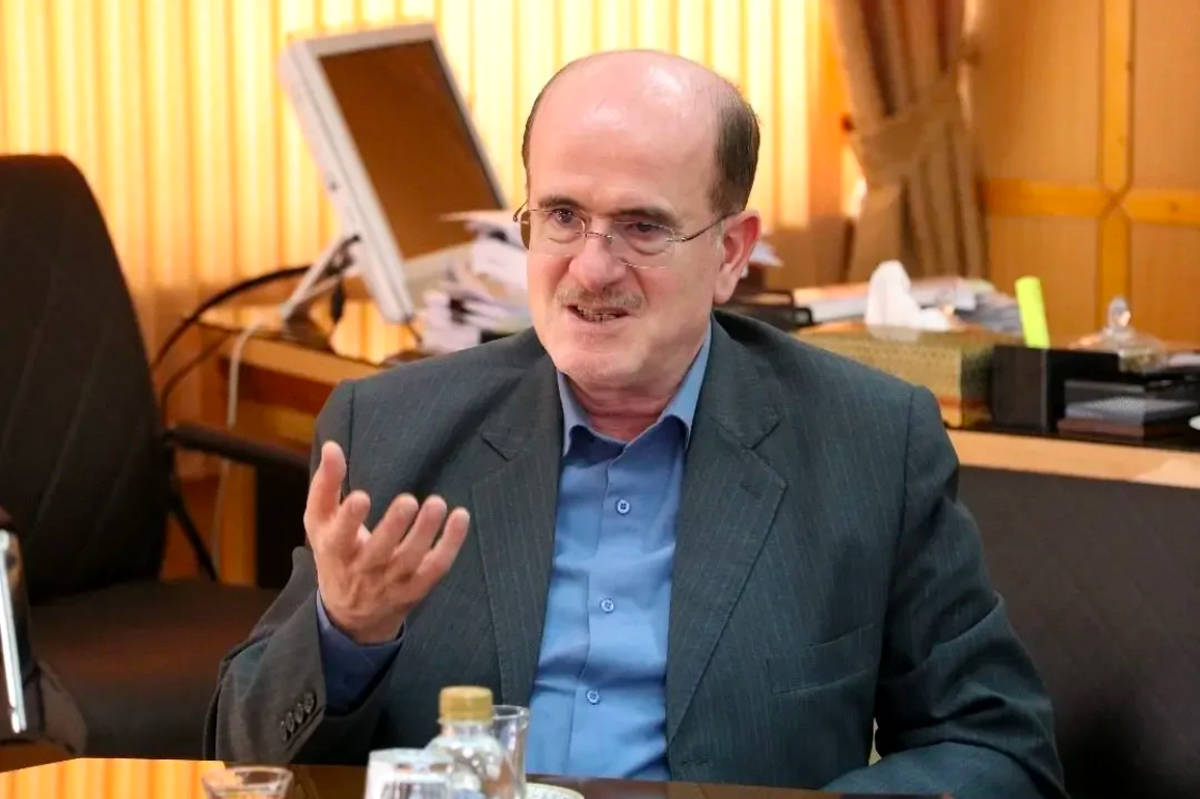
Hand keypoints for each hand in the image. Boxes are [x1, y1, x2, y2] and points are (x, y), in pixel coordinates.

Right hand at [305, 441, 469, 643]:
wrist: (352, 614)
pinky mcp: (417, 586)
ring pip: (411, 559)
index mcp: (336, 551)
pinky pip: (436, 567)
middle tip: (408, 501)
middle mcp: (363, 570)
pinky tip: (460, 517)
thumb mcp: (320, 523)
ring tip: (437, 503)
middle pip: (379, 551)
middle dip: (393, 527)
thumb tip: (332, 446)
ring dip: (426, 532)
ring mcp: (392, 582)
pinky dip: (451, 544)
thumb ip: (325, 485)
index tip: (361, 497)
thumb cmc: (336, 554)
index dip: (349, 520)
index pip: (340, 538)